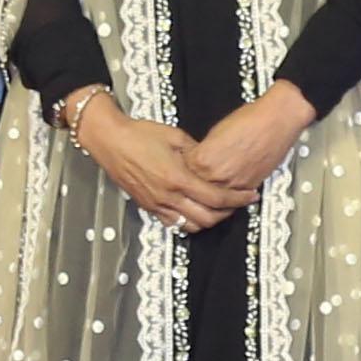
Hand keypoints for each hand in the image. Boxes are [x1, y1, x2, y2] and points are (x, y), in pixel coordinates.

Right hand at [68, 91, 245, 231]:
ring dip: (209, 221)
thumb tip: (212, 161)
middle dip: (228, 213)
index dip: (238, 199)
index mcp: (178, 178)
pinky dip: (188, 222)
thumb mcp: (175, 136)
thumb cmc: (140, 134)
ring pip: (190, 226)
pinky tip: (195, 211)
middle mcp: (168, 196)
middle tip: (239, 203)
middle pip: (207, 218)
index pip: (216, 198)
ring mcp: (157, 204)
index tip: (250, 195)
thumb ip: (196, 152)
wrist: (110, 140)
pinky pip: (173, 224)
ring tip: (219, 209)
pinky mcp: (147, 207)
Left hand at [186, 83, 314, 194]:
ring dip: (212, 196)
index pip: (183, 172)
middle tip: (197, 182)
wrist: (276, 121)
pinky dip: (229, 196)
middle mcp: (216, 176)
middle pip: (196, 190)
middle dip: (196, 186)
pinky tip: (228, 192)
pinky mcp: (249, 187)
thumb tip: (197, 160)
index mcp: (202, 159)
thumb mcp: (214, 132)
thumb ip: (202, 151)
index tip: (185, 167)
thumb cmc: (249, 119)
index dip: (184, 169)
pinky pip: (233, 199)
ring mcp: (233, 184)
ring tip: (211, 190)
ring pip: (214, 200)